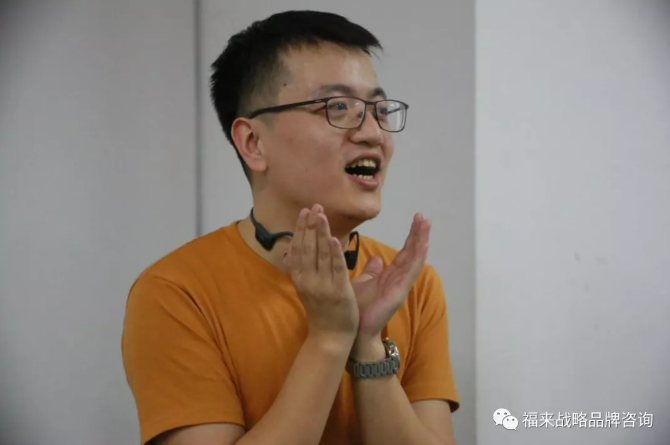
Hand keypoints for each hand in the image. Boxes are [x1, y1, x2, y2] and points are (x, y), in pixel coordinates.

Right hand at [284, 204, 358, 339]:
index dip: (300, 230)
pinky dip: (335, 254)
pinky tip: (335, 239)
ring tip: (322, 215)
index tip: (304, 212)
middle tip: (314, 206)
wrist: (329, 337)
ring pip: (320, 255)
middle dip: (310, 226)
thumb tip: (295, 247)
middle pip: (307, 248)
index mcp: (300, 278)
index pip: (297, 249)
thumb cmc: (321, 311)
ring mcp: (322, 286)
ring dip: (321, 234)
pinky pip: (336, 270)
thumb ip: (304, 266)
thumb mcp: (306, 287)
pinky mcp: (338, 292)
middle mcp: (307, 280)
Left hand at [352, 213, 430, 340]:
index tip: (417, 219)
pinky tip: (423, 245)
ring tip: (426, 224)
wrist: (353, 330)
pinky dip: (417, 258)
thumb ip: (371, 272)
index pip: (404, 252)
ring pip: (414, 259)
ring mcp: (400, 285)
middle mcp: (398, 279)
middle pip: (411, 252)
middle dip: (418, 234)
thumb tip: (376, 259)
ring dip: (421, 241)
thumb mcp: (364, 284)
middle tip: (424, 217)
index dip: (411, 236)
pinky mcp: (399, 292)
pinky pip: (410, 272)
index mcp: (390, 276)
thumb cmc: (358, 308)